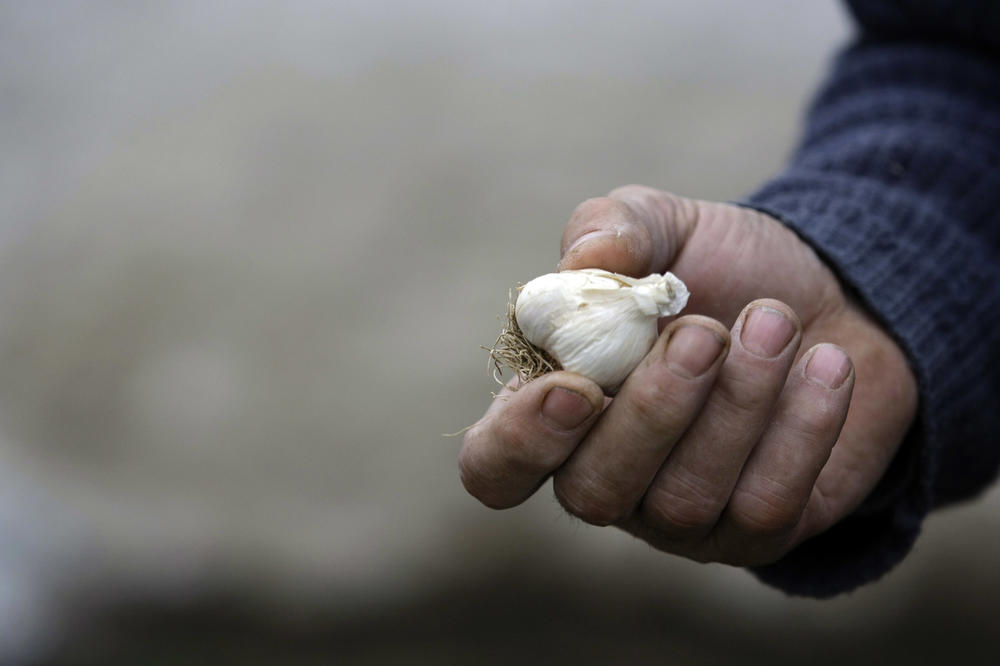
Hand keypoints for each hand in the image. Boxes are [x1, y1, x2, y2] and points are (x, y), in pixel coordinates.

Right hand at [460, 185, 917, 565]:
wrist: (835, 296)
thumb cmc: (724, 269)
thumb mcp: (667, 226)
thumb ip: (612, 228)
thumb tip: (583, 261)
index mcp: (556, 405)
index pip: (495, 466)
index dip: (519, 443)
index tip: (574, 388)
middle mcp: (606, 474)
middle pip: (593, 492)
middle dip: (653, 410)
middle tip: (704, 330)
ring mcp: (678, 517)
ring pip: (684, 501)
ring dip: (737, 404)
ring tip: (777, 321)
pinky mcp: (756, 531)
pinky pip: (765, 507)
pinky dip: (800, 429)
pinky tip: (825, 365)